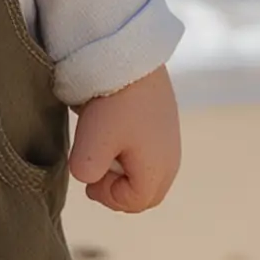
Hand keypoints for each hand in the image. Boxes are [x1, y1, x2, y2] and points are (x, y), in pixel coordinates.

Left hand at [68, 65, 180, 212]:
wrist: (130, 57)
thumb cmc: (114, 103)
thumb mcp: (93, 143)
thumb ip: (88, 173)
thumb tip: (89, 178)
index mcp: (158, 169)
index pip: (134, 202)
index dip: (107, 196)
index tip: (89, 174)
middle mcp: (171, 158)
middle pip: (145, 193)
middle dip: (118, 188)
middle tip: (95, 169)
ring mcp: (169, 139)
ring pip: (147, 172)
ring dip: (122, 169)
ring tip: (102, 147)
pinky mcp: (162, 123)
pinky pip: (148, 151)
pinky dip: (128, 151)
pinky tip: (111, 131)